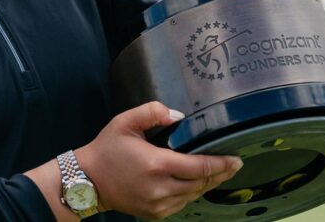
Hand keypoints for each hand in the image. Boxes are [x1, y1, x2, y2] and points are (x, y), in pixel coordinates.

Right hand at [77, 102, 241, 219]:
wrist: (87, 180)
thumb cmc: (106, 149)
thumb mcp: (124, 122)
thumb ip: (152, 112)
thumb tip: (179, 117)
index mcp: (157, 164)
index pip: (200, 167)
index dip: (222, 164)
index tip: (236, 159)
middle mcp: (161, 188)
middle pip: (202, 183)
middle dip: (220, 174)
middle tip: (233, 164)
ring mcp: (159, 204)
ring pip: (194, 195)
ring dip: (207, 184)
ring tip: (217, 172)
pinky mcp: (155, 214)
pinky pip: (182, 204)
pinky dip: (191, 193)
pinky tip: (194, 183)